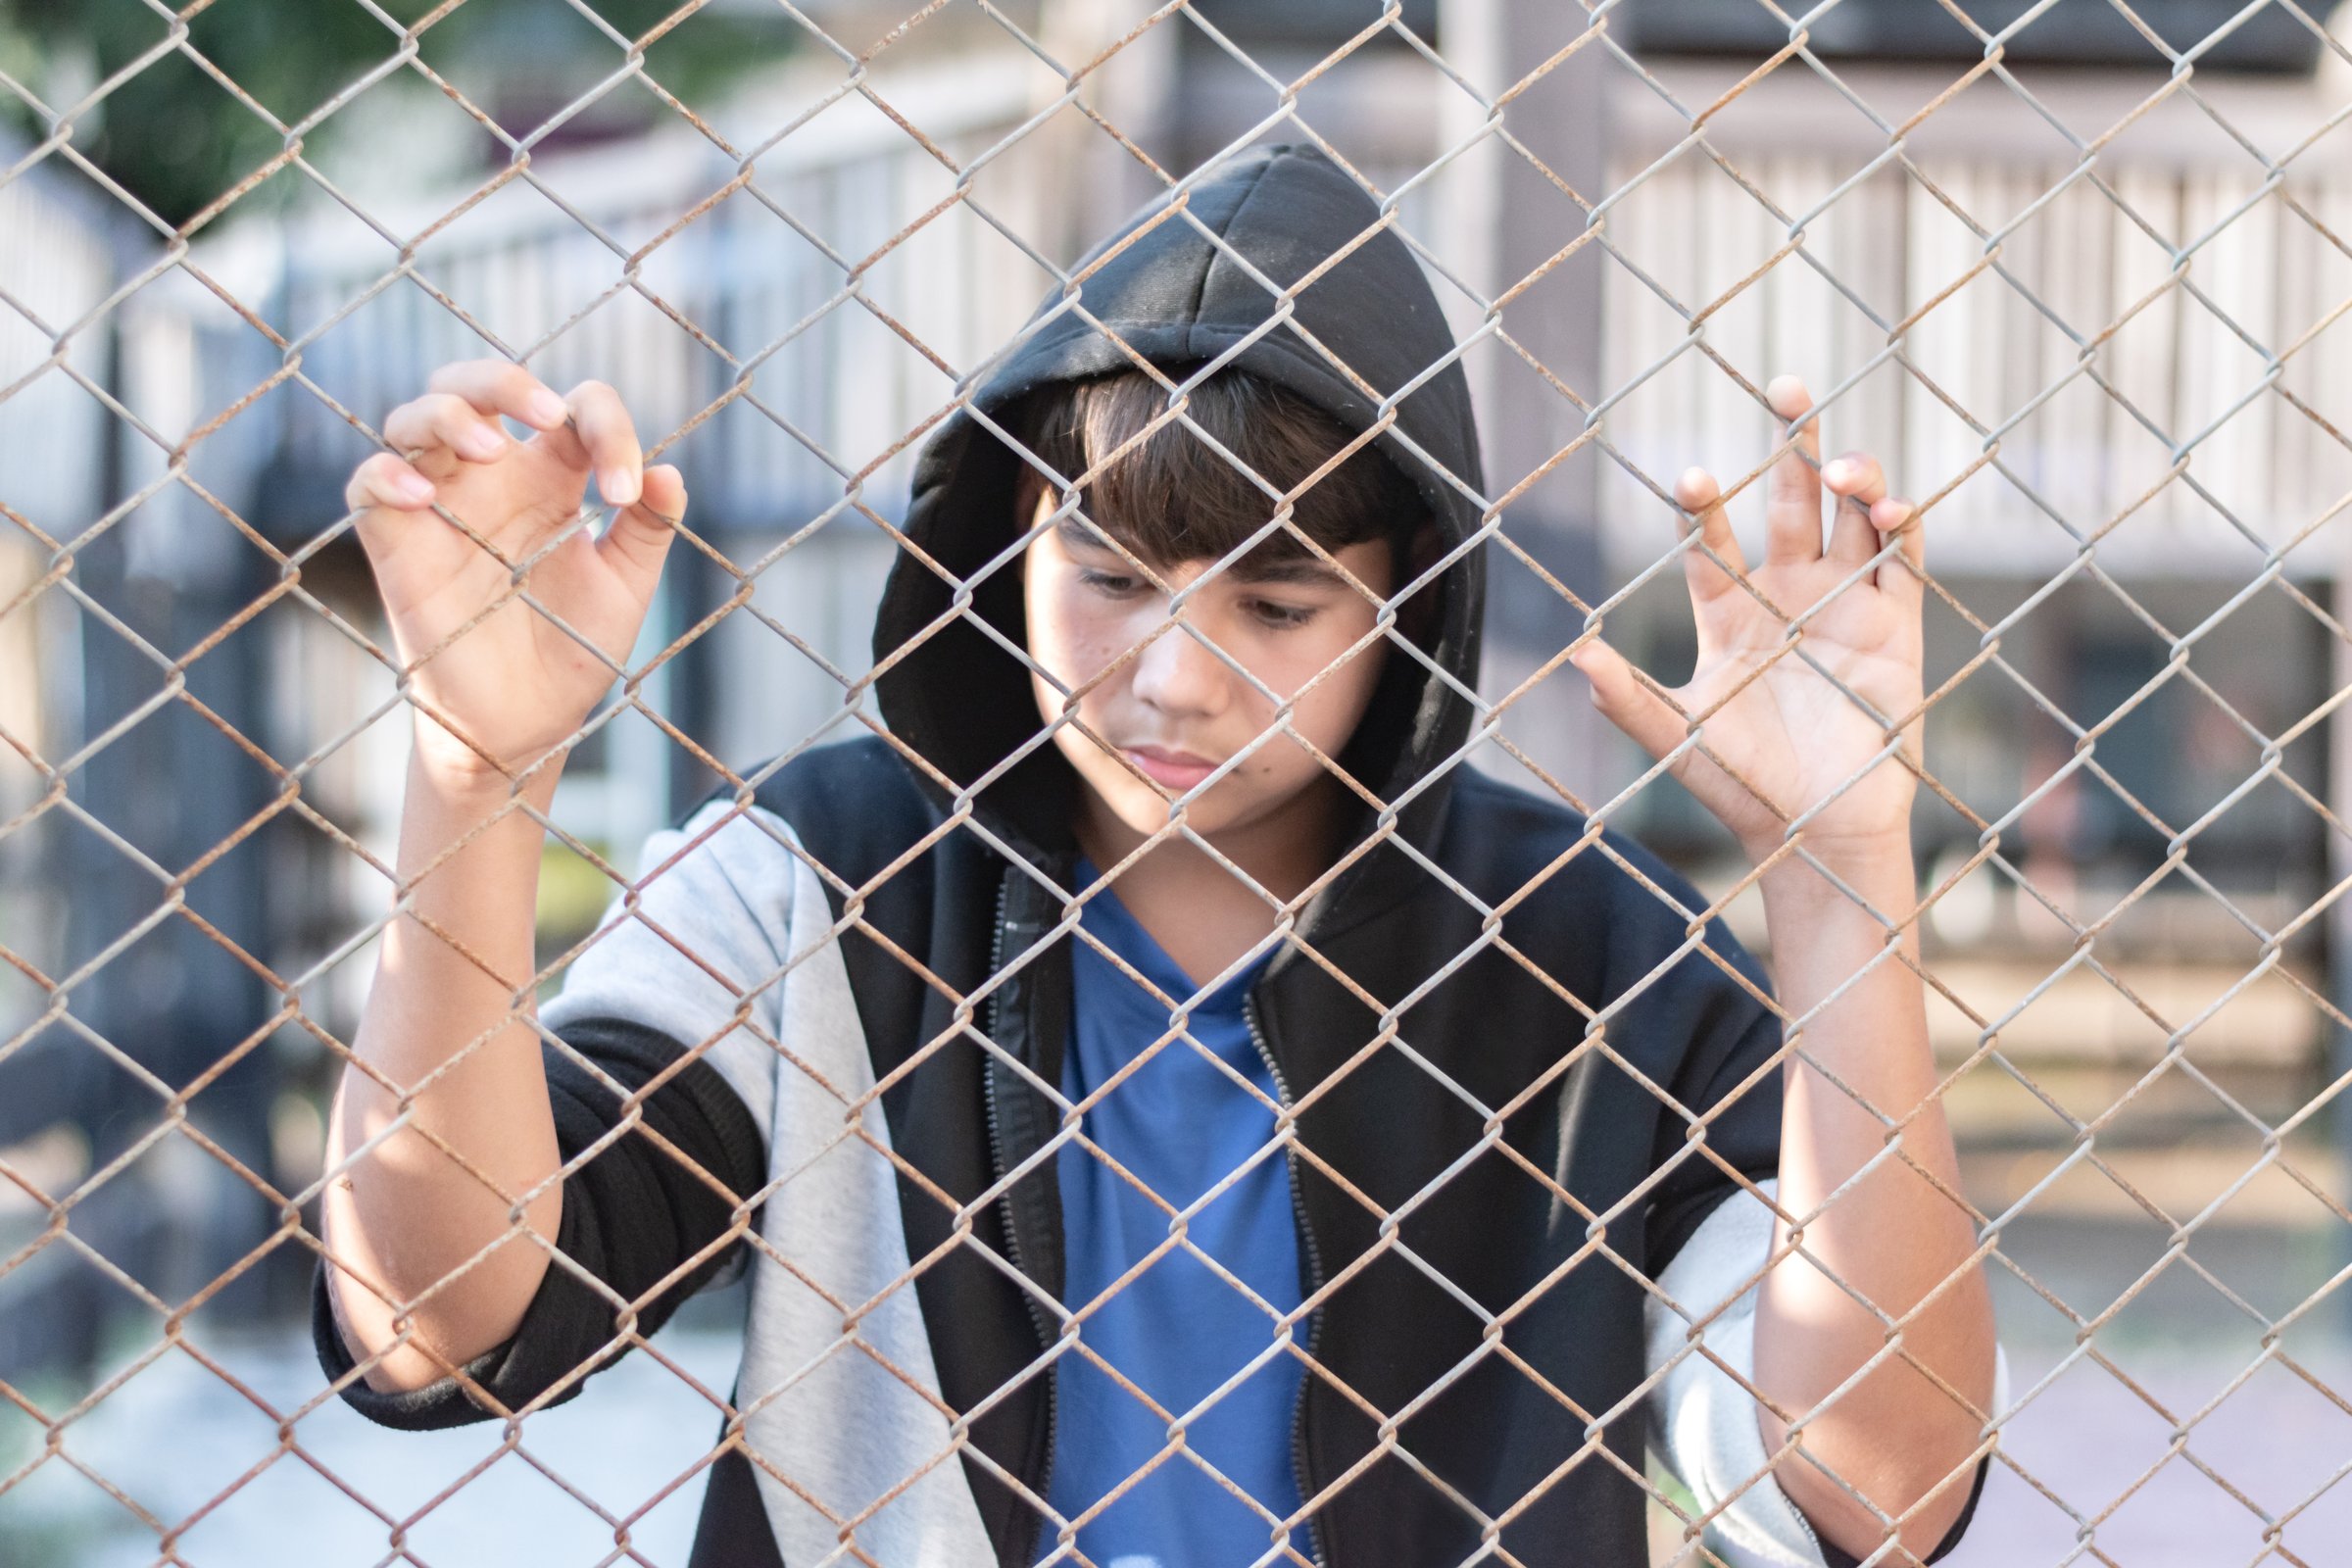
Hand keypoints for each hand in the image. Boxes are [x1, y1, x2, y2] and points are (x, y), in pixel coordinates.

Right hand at [343, 360, 687, 784]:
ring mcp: (441, 504)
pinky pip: (367, 481)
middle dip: (507, 380)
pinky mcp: (396, 541)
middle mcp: (493, 478)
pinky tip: (422, 495)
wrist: (525, 726)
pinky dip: (387, 474)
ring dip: (449, 413)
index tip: (624, 491)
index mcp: (553, 478)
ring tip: (488, 450)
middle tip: (549, 416)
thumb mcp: (624, 589)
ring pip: (416, 414)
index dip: (608, 428)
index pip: (574, 410)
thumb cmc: (572, 651)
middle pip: (477, 384)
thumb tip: (668, 473)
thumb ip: (648, 529)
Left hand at [1571, 374, 1924, 864]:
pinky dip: (1901, 523)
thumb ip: (1626, 700)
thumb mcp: (1677, 739)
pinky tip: (1887, 505)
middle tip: (1789, 386)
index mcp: (1730, 613)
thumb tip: (1575, 656)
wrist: (1817, 830)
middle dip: (1794, 445)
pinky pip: (1904, 559)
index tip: (1694, 478)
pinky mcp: (1896, 625)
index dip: (1704, 503)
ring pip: (1853, 516)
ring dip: (1853, 476)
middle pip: (1793, 501)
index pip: (1712, 540)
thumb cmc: (1743, 785)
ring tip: (1842, 464)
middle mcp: (1788, 595)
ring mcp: (1845, 604)